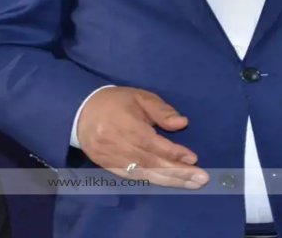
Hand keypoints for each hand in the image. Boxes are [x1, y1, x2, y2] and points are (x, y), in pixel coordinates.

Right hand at [76, 87, 209, 188]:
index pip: (152, 143)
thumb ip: (161, 110)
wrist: (80, 113)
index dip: (173, 152)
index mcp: (125, 124)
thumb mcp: (139, 97)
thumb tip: (182, 124)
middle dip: (177, 172)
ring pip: (144, 173)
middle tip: (201, 179)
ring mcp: (111, 159)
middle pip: (151, 162)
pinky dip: (153, 181)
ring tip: (191, 184)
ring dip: (169, 180)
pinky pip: (134, 178)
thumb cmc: (115, 102)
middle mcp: (117, 144)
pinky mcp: (108, 167)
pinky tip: (170, 183)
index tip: (193, 158)